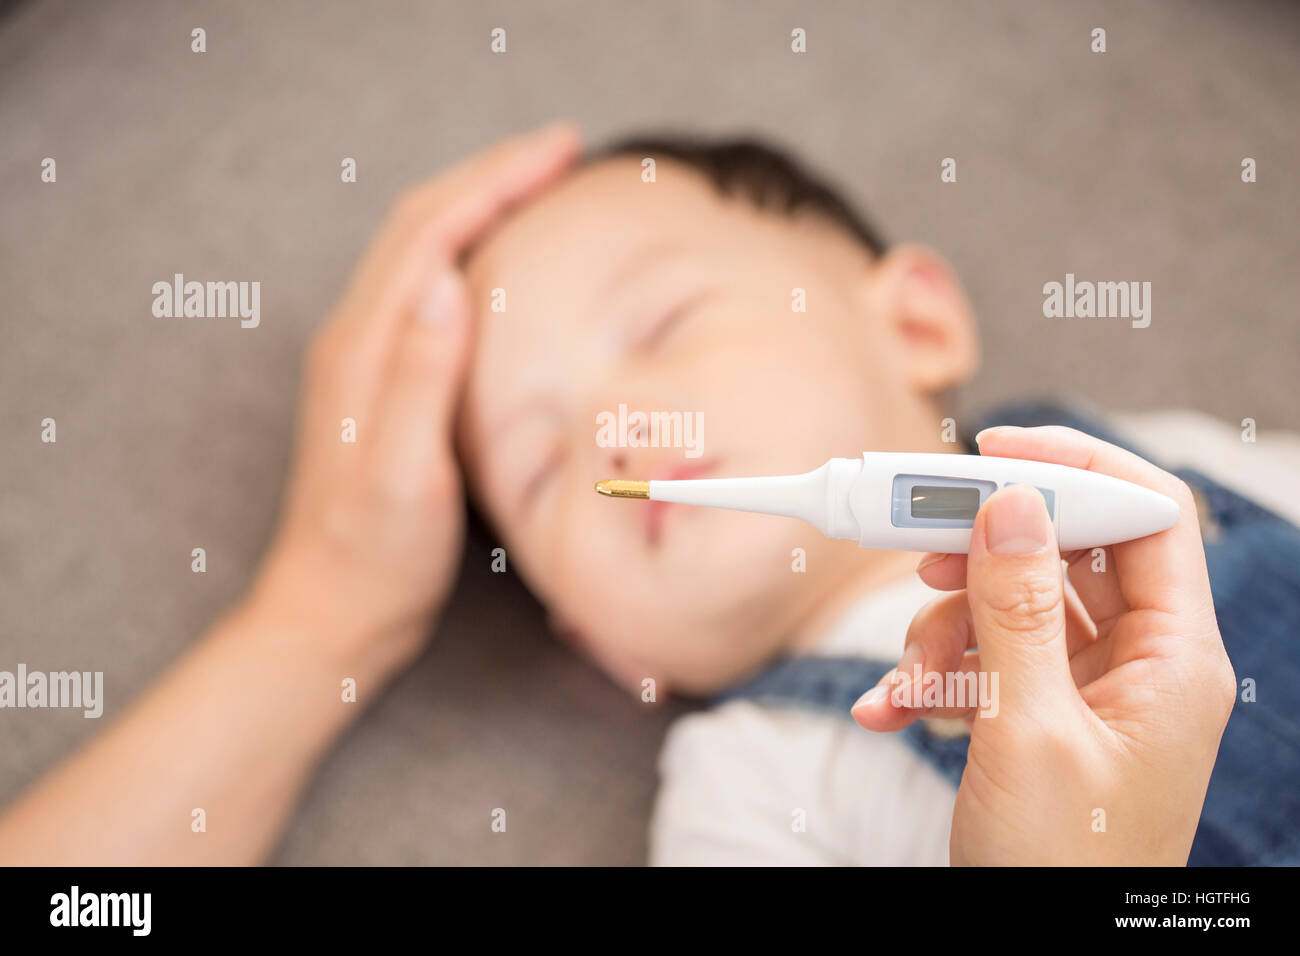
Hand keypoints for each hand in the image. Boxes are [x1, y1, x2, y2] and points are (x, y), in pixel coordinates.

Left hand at [251, 123, 581, 666]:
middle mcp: (357, 339)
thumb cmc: (374, 556)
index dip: (495, 180)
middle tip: (561, 150)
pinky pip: (426, 289)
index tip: (559, 150)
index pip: (432, 234)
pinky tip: (504, 264)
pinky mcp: (383, 383)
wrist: (334, 610)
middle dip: (491, 175)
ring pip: (423, 251)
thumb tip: (447, 284)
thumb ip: (417, 379)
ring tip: (539, 186)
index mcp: (364, 350)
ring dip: (478, 204)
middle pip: (423, 225)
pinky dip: (470, 251)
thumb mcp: (400, 475)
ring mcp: (366, 359)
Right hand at [853, 426, 1236, 864]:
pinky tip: (892, 708)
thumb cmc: (1061, 867)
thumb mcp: (1030, 732)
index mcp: (1173, 660)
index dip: (1074, 466)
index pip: (1145, 516)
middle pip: (1063, 555)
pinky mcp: (1039, 718)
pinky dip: (932, 677)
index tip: (991, 450)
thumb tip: (1011, 502)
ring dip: (942, 631)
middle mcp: (1137, 665)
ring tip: (911, 682)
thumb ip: (1017, 610)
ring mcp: (1086, 692)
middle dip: (982, 557)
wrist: (1038, 953)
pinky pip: (983, 662)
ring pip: (1009, 607)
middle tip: (921, 555)